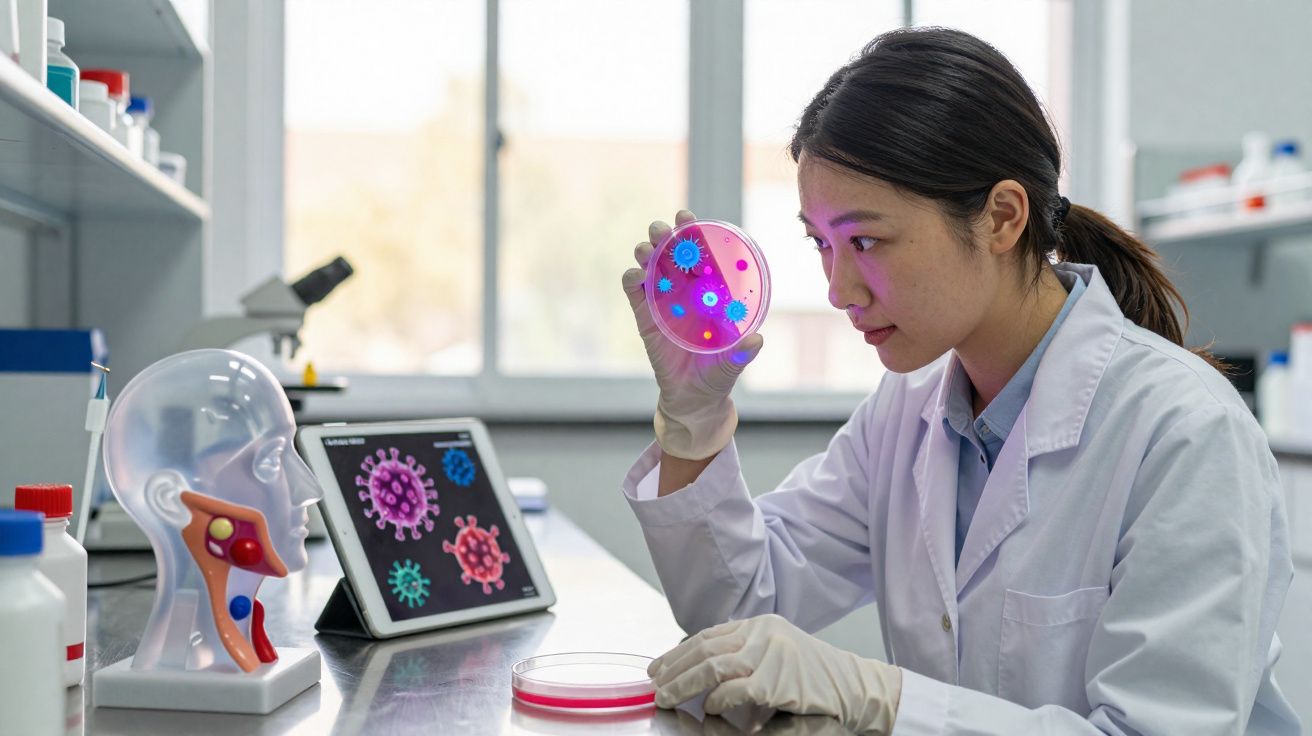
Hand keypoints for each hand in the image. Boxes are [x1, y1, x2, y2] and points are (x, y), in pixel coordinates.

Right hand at [621, 209, 764, 459]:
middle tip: (663, 230)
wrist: (693, 399)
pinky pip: (634, 291)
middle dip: (665, 234)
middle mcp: (685, 291)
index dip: (693, 232)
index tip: (688, 219)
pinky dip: (632, 278)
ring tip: (647, 249)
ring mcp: (662, 302)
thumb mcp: (732, 364)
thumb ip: (742, 353)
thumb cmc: (717, 376)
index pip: (700, 255)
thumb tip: (756, 340)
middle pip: (671, 252)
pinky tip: (636, 274)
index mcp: (708, 292)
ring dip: (646, 251)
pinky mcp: (644, 317)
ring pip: (650, 265)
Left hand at [649, 614, 901, 734]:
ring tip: (667, 698)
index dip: (679, 652)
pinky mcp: (778, 680)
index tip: (658, 668)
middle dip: (674, 669)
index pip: (708, 635)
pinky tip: (708, 708)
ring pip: (713, 666)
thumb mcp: (775, 658)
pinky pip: (735, 690)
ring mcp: (772, 654)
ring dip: (684, 684)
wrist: (857, 690)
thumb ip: (742, 658)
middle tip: (655, 686)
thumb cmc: (814, 681)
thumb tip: (697, 672)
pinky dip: (717, 700)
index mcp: (760, 625)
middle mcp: (763, 633)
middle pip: (705, 648)